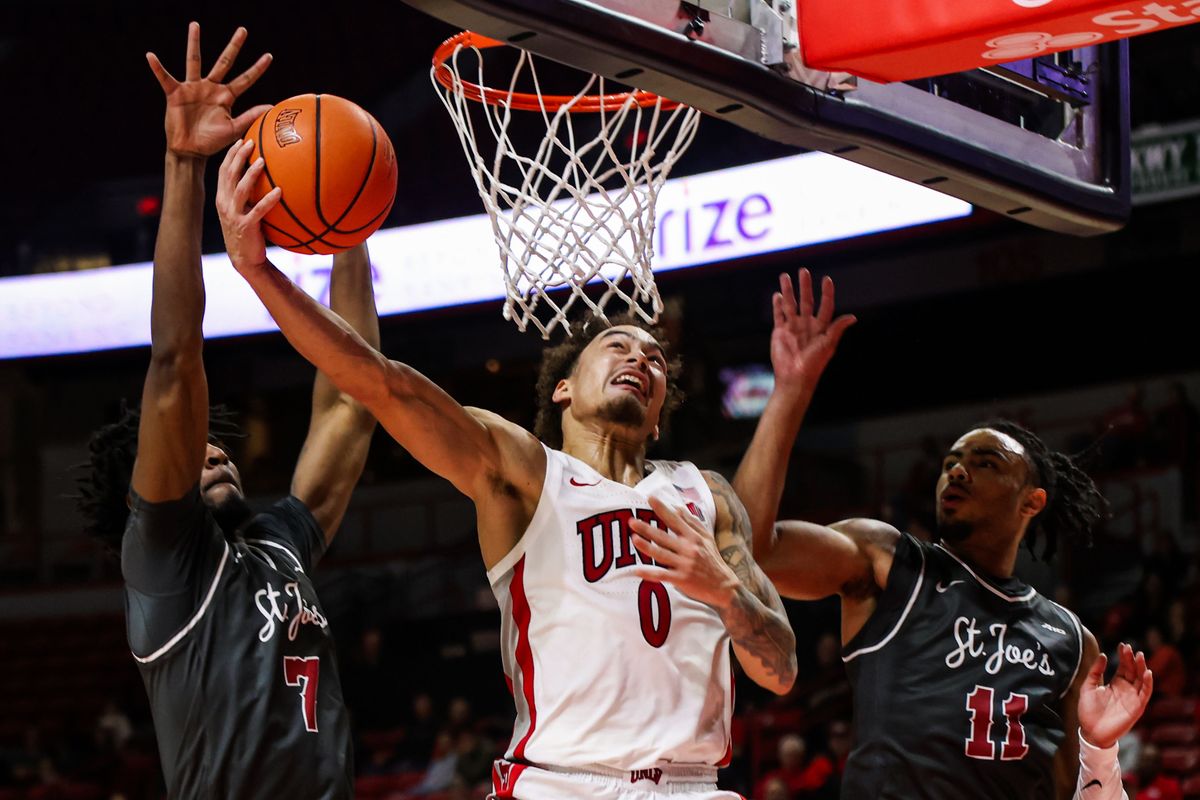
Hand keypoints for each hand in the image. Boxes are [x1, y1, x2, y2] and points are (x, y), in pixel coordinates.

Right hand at [147, 22, 271, 157]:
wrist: (190, 150)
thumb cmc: (211, 141)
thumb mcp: (234, 129)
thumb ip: (250, 116)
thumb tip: (270, 106)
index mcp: (226, 96)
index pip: (245, 79)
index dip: (257, 69)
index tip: (269, 56)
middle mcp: (211, 88)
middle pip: (224, 62)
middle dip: (234, 46)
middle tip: (244, 30)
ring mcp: (193, 88)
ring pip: (194, 61)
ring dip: (194, 43)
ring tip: (195, 25)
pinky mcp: (175, 93)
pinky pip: (165, 78)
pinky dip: (158, 68)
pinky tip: (151, 57)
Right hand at [216, 139, 280, 271]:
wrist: (245, 260)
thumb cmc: (249, 233)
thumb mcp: (244, 211)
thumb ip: (249, 195)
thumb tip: (268, 177)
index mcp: (222, 198)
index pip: (223, 172)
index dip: (231, 155)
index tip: (241, 140)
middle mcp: (224, 204)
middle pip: (229, 175)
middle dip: (238, 157)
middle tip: (251, 142)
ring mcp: (234, 215)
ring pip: (240, 189)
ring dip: (251, 174)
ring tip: (263, 161)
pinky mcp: (246, 227)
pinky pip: (258, 210)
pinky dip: (268, 200)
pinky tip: (280, 191)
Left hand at [630, 495, 739, 608]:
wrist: (723, 586)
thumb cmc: (712, 560)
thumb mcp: (706, 538)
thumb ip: (692, 522)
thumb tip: (677, 508)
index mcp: (693, 537)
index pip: (675, 520)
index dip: (662, 509)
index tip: (650, 498)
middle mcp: (689, 549)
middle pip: (664, 537)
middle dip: (647, 528)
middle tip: (631, 521)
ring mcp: (684, 565)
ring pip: (661, 554)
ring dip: (646, 547)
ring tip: (633, 538)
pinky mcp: (681, 579)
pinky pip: (662, 575)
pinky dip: (649, 573)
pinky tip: (636, 570)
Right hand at [771, 269, 855, 391]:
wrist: (795, 377)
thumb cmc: (814, 363)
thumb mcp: (828, 345)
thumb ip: (837, 328)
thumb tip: (853, 317)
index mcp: (821, 327)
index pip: (825, 306)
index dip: (826, 293)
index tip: (826, 279)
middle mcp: (807, 325)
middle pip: (807, 301)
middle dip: (805, 286)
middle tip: (803, 271)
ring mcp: (793, 327)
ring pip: (790, 304)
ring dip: (788, 290)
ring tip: (785, 276)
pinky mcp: (780, 332)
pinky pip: (779, 315)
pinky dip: (777, 305)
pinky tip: (777, 294)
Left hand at [1078, 643, 1152, 748]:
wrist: (1090, 731)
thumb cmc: (1088, 710)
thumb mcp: (1088, 687)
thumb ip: (1095, 671)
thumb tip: (1104, 655)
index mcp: (1115, 684)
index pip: (1123, 667)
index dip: (1124, 656)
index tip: (1122, 645)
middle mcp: (1126, 689)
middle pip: (1133, 671)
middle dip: (1132, 659)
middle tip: (1130, 648)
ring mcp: (1132, 698)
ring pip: (1141, 680)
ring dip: (1142, 668)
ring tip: (1140, 656)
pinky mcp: (1136, 707)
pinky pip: (1145, 694)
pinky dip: (1148, 683)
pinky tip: (1147, 672)